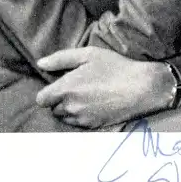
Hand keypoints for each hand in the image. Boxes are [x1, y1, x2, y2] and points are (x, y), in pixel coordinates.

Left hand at [36, 47, 173, 128]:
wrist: (140, 87)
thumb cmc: (114, 66)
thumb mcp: (88, 54)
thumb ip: (61, 59)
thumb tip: (40, 63)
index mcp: (66, 88)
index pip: (41, 99)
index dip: (47, 92)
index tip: (58, 85)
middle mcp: (70, 107)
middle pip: (53, 109)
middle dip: (59, 99)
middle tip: (76, 87)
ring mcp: (81, 119)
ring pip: (65, 117)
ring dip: (69, 109)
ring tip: (86, 96)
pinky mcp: (92, 127)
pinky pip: (77, 124)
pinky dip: (81, 116)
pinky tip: (94, 104)